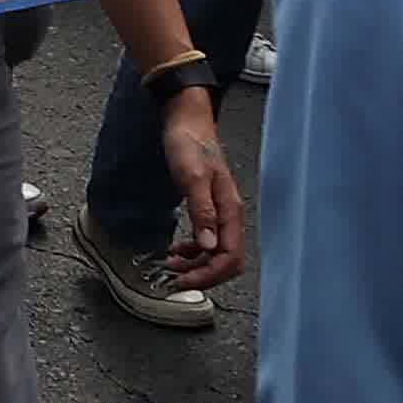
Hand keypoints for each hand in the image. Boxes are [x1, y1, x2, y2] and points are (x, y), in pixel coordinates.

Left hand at [160, 97, 245, 288]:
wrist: (186, 121)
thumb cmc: (190, 143)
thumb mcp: (191, 177)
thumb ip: (202, 212)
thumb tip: (210, 246)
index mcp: (230, 210)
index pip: (230, 257)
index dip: (209, 275)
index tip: (185, 281)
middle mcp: (229, 215)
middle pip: (227, 261)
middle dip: (203, 274)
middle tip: (176, 279)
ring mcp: (220, 213)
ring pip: (217, 253)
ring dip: (197, 265)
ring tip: (172, 266)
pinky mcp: (209, 208)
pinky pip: (208, 241)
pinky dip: (194, 251)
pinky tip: (177, 251)